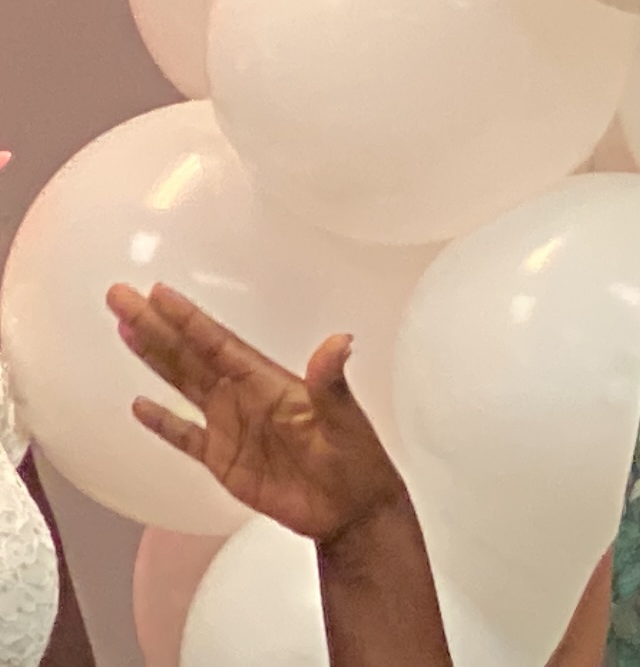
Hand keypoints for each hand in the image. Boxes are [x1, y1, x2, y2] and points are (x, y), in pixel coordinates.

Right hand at [109, 283, 406, 543]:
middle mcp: (244, 396)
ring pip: (183, 383)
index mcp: (268, 382)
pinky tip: (140, 405)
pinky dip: (162, 421)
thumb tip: (340, 342)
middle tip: (121, 297)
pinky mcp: (223, 459)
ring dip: (154, 358)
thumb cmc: (354, 462)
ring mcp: (230, 426)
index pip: (218, 343)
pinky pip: (185, 435)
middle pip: (190, 354)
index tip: (157, 293)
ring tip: (125, 330)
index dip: (187, 319)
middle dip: (155, 326)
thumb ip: (331, 383)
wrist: (349, 510)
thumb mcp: (343, 420)